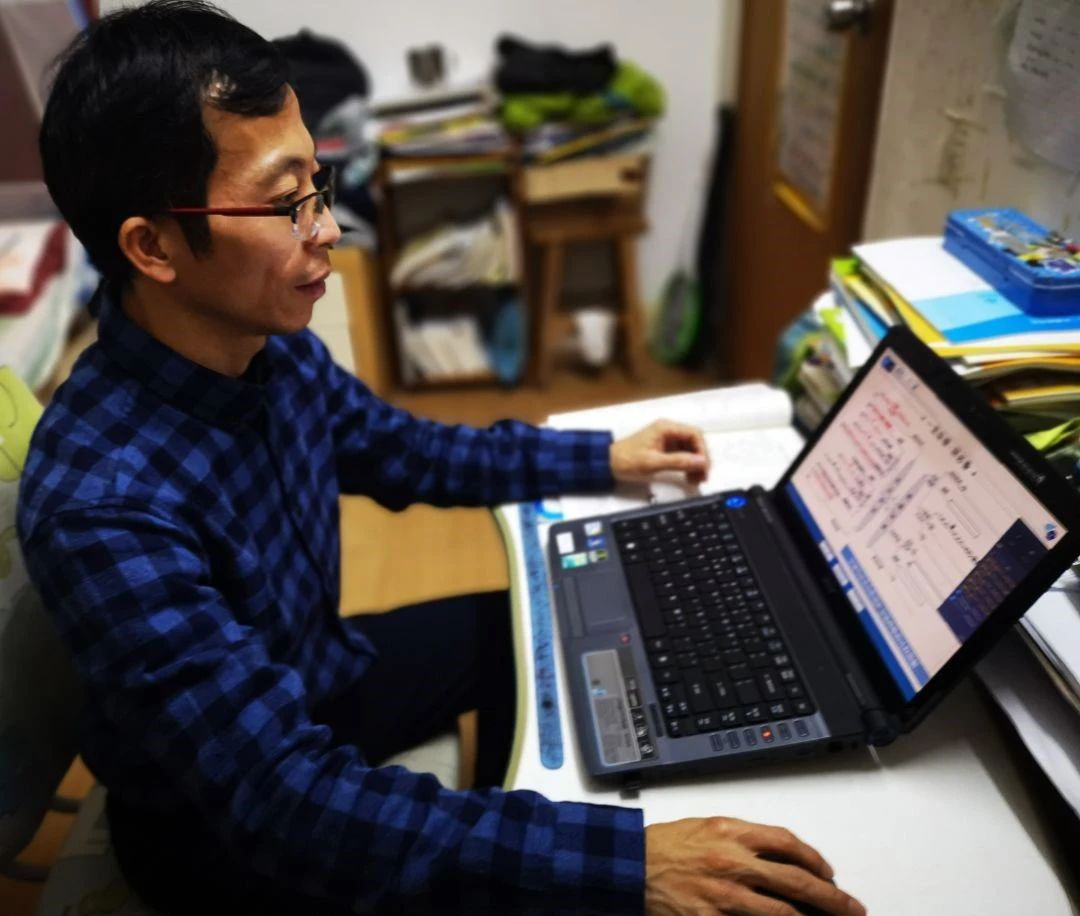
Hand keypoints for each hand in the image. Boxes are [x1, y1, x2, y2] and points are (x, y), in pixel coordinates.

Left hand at [610, 420, 709, 485]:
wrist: (607, 464)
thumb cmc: (626, 460)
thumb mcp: (653, 462)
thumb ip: (678, 461)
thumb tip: (700, 462)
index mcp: (666, 428)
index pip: (694, 434)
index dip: (702, 451)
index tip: (704, 467)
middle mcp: (668, 431)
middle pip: (694, 442)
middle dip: (700, 459)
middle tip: (702, 477)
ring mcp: (666, 440)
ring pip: (690, 450)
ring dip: (695, 464)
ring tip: (696, 480)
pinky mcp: (664, 450)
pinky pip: (682, 456)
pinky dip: (687, 466)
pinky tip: (688, 477)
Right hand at [645, 817, 865, 914]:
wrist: (627, 866)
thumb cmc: (664, 846)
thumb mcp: (707, 827)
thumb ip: (743, 839)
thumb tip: (781, 857)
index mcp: (732, 833)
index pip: (789, 845)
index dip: (816, 861)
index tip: (829, 874)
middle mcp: (733, 863)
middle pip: (797, 881)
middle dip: (832, 899)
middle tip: (853, 909)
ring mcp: (724, 897)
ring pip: (783, 914)